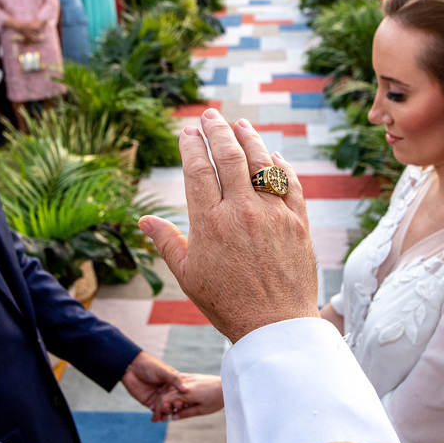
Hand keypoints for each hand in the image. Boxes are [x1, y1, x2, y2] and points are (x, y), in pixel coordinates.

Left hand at [122, 351, 186, 415]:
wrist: (131, 368)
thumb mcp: (163, 371)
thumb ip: (174, 380)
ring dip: (167, 412)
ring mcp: (159, 398)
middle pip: (175, 402)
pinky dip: (158, 416)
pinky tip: (158, 418)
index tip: (183, 401)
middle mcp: (167, 391)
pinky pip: (156, 412)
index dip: (184, 398)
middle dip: (176, 406)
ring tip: (165, 413)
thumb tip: (186, 390)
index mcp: (173, 382)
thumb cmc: (149, 365)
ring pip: (166, 409)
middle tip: (174, 405)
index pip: (182, 393)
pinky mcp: (150, 403)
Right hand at [139, 113, 318, 344]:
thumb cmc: (227, 304)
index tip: (187, 133)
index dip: (191, 147)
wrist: (275, 326)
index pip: (198, 171)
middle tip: (210, 116)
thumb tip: (144, 221)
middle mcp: (242, 212)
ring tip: (240, 125)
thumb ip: (167, 243)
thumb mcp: (188, 276)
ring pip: (261, 163)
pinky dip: (281, 166)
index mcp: (210, 224)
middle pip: (229, 156)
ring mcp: (273, 215)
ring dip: (250, 139)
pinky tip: (274, 156)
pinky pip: (290, 184)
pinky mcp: (299, 223)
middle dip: (217, 131)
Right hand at [154, 373, 222, 420]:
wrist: (228, 385)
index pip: (166, 400)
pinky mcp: (191, 376)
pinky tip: (168, 396)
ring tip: (160, 408)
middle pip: (165, 394)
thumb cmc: (217, 400)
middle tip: (155, 417)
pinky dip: (169, 389)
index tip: (155, 419)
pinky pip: (176, 382)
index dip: (159, 410)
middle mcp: (185, 384)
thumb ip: (186, 413)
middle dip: (158, 405)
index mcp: (187, 393)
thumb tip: (173, 418)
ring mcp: (187, 379)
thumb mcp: (202, 410)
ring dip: (162, 397)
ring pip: (169, 387)